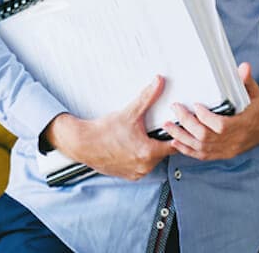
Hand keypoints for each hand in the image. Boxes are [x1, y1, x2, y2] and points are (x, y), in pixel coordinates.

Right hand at [44, 76, 173, 180]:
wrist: (84, 144)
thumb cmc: (104, 131)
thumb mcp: (130, 112)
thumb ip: (148, 96)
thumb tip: (158, 83)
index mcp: (148, 152)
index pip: (174, 146)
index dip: (175, 135)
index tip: (173, 128)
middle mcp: (144, 166)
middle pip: (163, 153)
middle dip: (160, 141)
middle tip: (154, 129)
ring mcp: (136, 173)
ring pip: (153, 161)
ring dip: (151, 150)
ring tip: (141, 137)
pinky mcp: (129, 176)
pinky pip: (142, 167)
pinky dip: (140, 158)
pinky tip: (133, 147)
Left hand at [162, 62, 258, 160]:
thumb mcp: (255, 92)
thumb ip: (246, 81)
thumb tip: (244, 66)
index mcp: (242, 125)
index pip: (220, 126)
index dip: (205, 117)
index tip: (195, 104)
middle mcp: (234, 141)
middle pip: (205, 137)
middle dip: (187, 123)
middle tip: (176, 109)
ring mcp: (227, 150)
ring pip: (200, 148)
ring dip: (182, 137)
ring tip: (168, 126)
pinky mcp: (222, 154)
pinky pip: (202, 156)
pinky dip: (187, 150)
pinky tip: (176, 142)